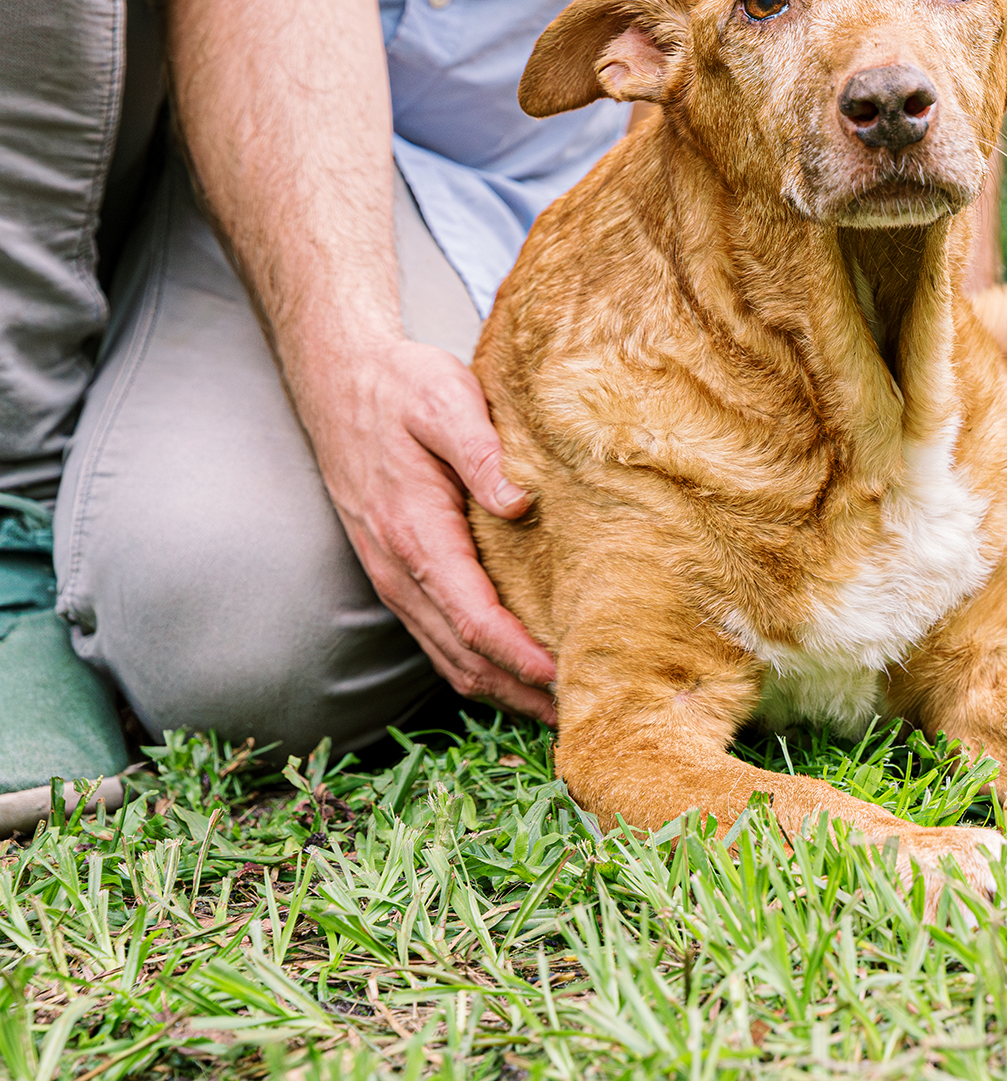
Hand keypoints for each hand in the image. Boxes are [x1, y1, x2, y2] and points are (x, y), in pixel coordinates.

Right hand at [295, 338, 556, 721]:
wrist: (337, 381)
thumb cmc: (400, 388)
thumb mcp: (444, 400)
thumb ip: (481, 452)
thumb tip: (522, 503)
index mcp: (416, 534)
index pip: (475, 619)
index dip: (522, 657)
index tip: (569, 677)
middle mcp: (399, 570)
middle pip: (464, 657)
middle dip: (521, 692)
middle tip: (584, 711)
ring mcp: (394, 578)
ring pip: (449, 659)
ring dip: (503, 689)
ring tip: (560, 708)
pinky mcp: (398, 574)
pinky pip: (439, 639)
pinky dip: (480, 666)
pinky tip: (519, 672)